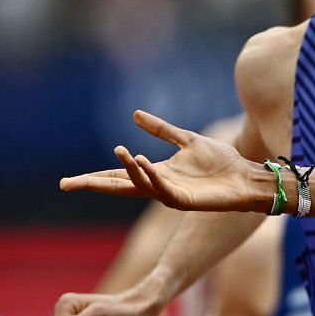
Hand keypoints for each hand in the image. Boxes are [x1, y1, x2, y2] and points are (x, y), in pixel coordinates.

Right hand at [61, 111, 267, 212]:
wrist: (247, 176)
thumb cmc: (222, 162)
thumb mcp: (187, 140)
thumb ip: (161, 130)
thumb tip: (134, 115)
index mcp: (157, 172)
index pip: (118, 174)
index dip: (94, 176)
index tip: (68, 182)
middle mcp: (159, 185)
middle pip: (119, 186)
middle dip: (94, 184)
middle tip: (67, 184)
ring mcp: (171, 195)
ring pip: (140, 185)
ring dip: (128, 169)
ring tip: (121, 150)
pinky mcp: (186, 201)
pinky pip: (163, 189)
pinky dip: (151, 176)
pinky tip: (143, 161)